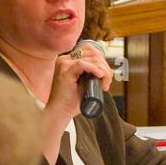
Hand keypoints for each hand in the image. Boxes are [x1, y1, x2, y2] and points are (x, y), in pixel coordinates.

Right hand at [39, 44, 112, 164]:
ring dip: (103, 70)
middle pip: (93, 52)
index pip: (90, 50)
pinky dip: (94, 69)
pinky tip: (100, 76)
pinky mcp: (64, 71)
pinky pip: (82, 63)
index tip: (106, 75)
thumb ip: (91, 75)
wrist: (58, 113)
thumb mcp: (84, 85)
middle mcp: (64, 60)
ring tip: (104, 84)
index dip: (102, 60)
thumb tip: (107, 71)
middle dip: (105, 66)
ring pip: (91, 58)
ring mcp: (63, 64)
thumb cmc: (70, 103)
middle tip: (107, 82)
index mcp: (68, 61)